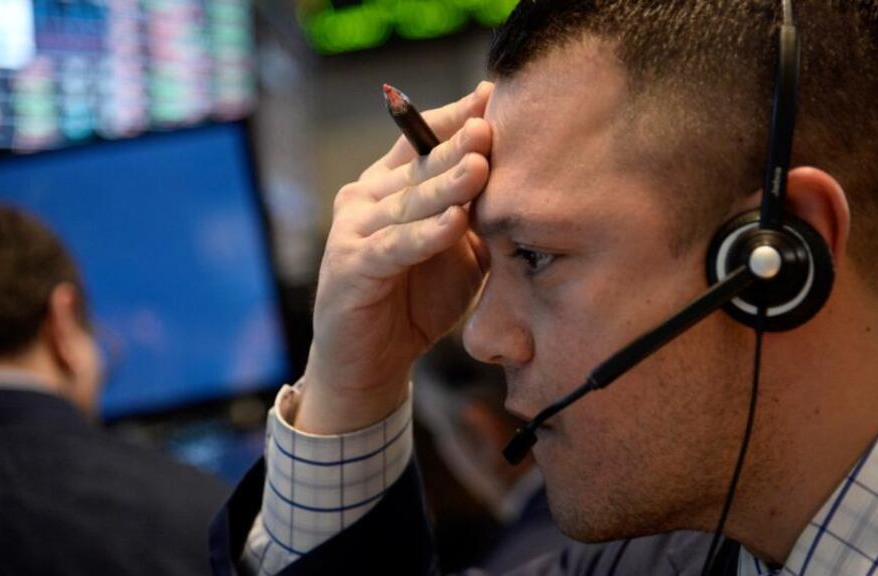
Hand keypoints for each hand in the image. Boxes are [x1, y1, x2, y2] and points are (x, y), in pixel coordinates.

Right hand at [296, 82, 493, 434]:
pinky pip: (394, 247)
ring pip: (408, 201)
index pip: (423, 138)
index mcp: (392, 184)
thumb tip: (527, 180)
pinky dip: (424, 236)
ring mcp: (353, 230)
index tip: (497, 98)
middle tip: (493, 122)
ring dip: (445, 184)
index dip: (458, 118)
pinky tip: (453, 223)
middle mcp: (366, 197)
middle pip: (418, 164)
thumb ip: (479, 217)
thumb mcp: (458, 251)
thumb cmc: (417, 300)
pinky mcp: (350, 267)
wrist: (372, 362)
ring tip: (480, 165)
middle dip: (458, 143)